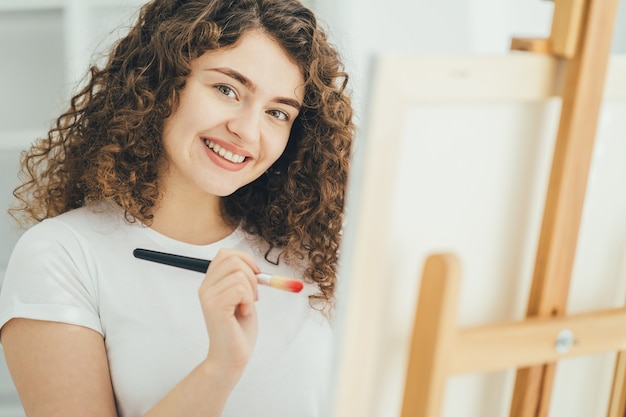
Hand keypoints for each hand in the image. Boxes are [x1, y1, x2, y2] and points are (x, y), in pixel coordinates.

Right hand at [197, 249, 259, 381]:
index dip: (245, 260)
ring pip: (239, 274)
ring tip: (246, 307)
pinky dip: (249, 300)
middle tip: (253, 296)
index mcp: (210, 283)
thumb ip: (244, 280)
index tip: (256, 275)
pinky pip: (240, 289)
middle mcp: (205, 287)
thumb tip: (257, 265)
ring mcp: (208, 296)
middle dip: (252, 275)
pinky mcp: (215, 306)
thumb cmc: (238, 330)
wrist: (231, 358)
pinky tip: (243, 313)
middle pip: (233, 259)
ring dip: (251, 291)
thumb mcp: (243, 298)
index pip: (225, 254)